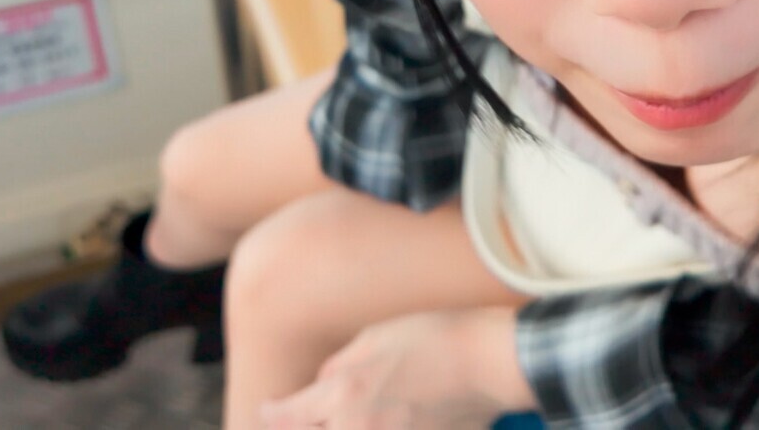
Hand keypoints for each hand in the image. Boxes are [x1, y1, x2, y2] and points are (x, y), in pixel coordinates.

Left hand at [261, 307, 532, 429]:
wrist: (491, 362)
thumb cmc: (436, 338)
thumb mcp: (376, 337)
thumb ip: (339, 367)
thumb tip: (322, 385)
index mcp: (344, 394)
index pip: (290, 416)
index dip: (273, 414)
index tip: (267, 410)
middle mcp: (359, 428)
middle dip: (305, 424)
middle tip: (303, 415)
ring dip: (341, 424)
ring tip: (352, 412)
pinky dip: (372, 427)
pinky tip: (379, 418)